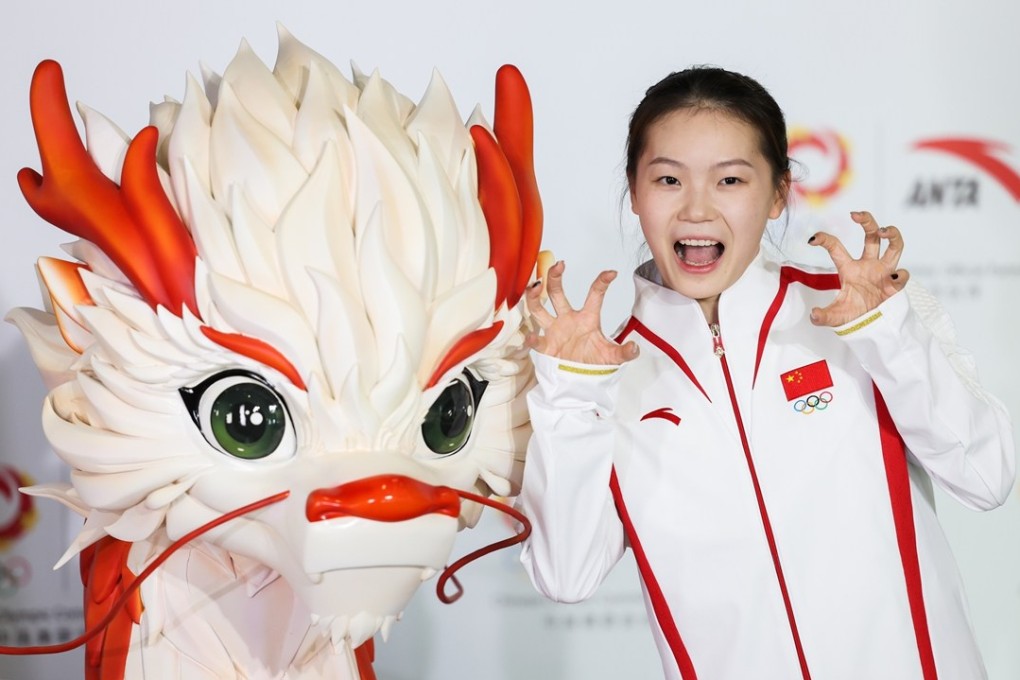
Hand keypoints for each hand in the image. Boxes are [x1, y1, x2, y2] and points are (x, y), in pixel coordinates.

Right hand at [524, 261, 638, 364]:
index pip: (594, 295)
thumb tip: (635, 349)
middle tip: (559, 265)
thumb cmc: (593, 362)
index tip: (612, 273)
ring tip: (533, 287)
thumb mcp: (611, 356)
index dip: (602, 282)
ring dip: (534, 297)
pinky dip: (533, 339)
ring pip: (539, 309)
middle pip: (557, 294)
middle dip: (555, 278)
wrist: (579, 379)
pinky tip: (531, 337)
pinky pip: (537, 340)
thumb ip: (623, 352)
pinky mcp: (546, 346)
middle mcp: (568, 319)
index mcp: (587, 318)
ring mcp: (554, 331)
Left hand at [808, 211, 908, 326]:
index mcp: (849, 269)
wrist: (872, 327)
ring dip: (892, 234)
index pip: (836, 248)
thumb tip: (814, 316)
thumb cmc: (854, 315)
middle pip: (871, 236)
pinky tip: (893, 279)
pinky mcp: (896, 284)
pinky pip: (902, 274)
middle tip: (855, 214)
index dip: (825, 240)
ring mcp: (884, 272)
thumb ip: (823, 316)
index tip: (813, 239)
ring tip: (884, 230)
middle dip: (867, 221)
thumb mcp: (835, 316)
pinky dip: (900, 275)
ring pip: (894, 245)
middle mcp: (868, 265)